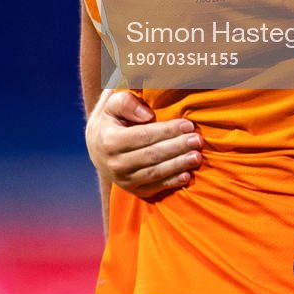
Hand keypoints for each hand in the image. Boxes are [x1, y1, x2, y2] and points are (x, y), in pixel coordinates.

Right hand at [85, 90, 200, 199]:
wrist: (96, 147)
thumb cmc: (110, 120)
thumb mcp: (111, 104)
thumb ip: (126, 102)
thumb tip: (148, 115)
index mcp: (109, 140)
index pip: (144, 136)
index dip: (168, 131)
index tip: (188, 124)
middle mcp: (114, 164)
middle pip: (152, 155)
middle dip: (178, 147)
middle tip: (197, 140)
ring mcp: (123, 180)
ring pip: (155, 173)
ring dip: (178, 165)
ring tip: (197, 156)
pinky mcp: (132, 190)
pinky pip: (155, 188)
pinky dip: (171, 182)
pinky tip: (187, 176)